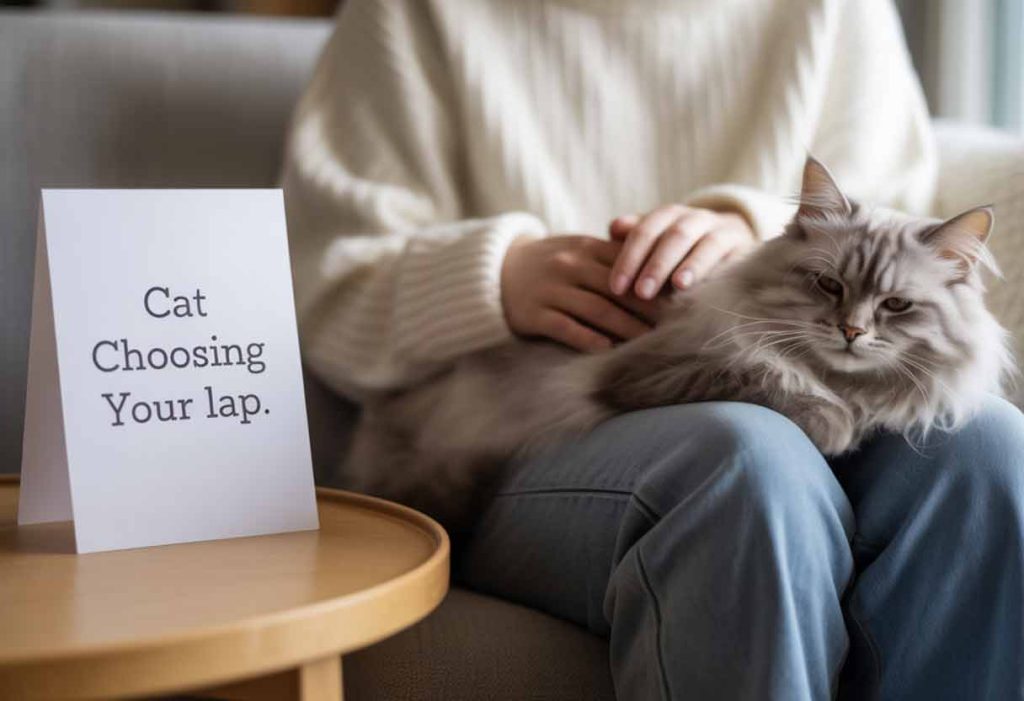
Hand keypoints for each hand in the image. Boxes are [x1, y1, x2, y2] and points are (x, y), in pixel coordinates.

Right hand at [501, 235, 659, 351]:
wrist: (495, 271)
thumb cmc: (549, 264)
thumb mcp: (577, 249)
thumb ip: (611, 257)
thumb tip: (660, 273)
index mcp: (585, 247)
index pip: (627, 263)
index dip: (655, 282)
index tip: (679, 299)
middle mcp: (569, 265)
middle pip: (617, 289)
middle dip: (647, 308)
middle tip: (674, 324)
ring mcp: (550, 289)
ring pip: (596, 309)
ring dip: (625, 326)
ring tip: (648, 340)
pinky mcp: (533, 313)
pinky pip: (565, 327)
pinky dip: (587, 338)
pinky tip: (607, 348)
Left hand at [608, 205, 756, 299]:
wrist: (730, 241)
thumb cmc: (679, 248)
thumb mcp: (655, 240)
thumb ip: (634, 236)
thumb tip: (614, 227)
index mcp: (670, 215)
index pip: (645, 231)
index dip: (629, 259)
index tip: (616, 288)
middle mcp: (697, 219)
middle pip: (676, 236)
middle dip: (657, 264)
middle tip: (641, 292)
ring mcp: (724, 232)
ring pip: (708, 244)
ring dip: (693, 264)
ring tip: (678, 286)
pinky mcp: (747, 250)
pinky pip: (736, 259)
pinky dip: (723, 272)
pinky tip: (711, 292)